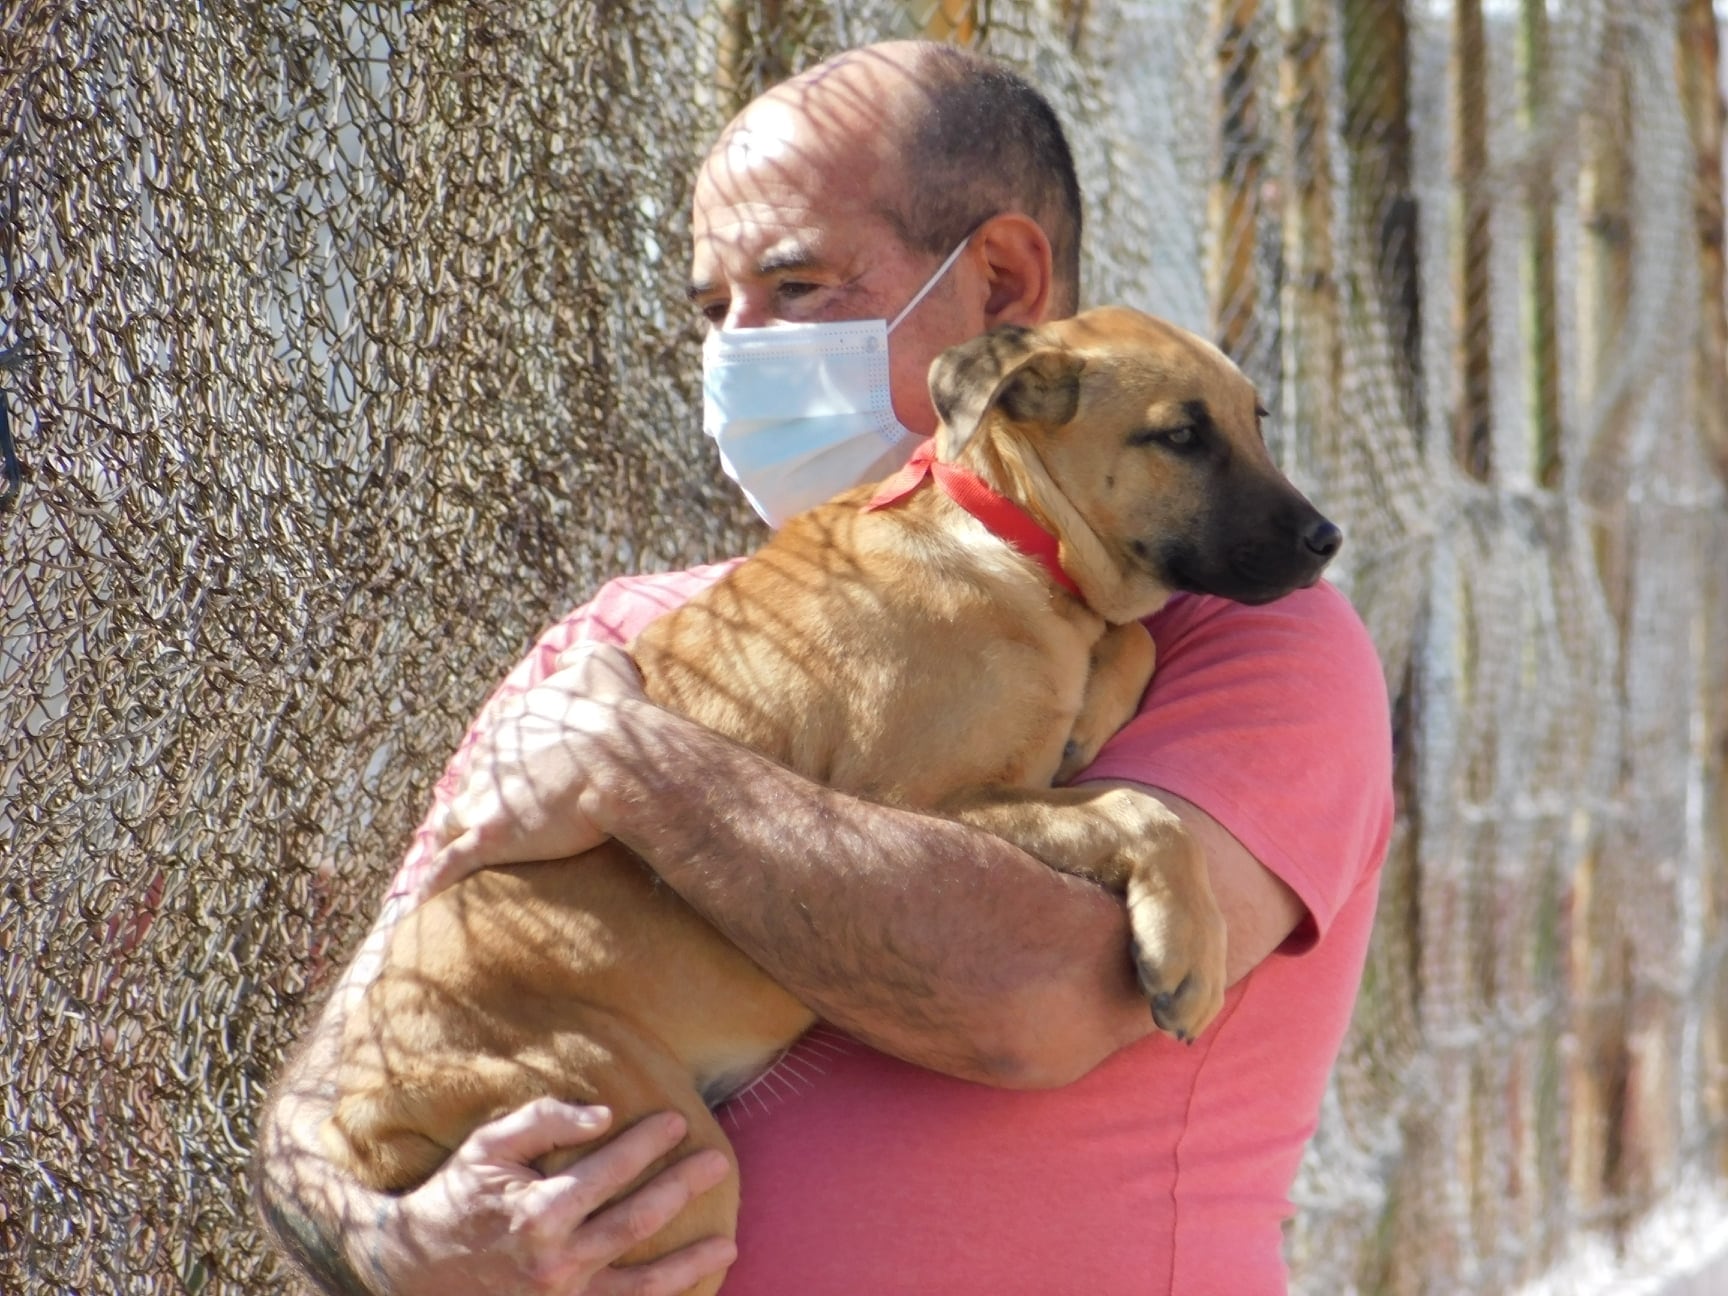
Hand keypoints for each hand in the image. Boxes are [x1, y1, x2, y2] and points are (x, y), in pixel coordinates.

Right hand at [371, 1099, 735, 1295]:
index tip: (676, 1121)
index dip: (647, 1143)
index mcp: (539, 1213)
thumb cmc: (456, 1196)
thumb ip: (545, 1121)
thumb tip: (605, 1114)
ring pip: (641, 1282)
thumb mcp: (489, 1146)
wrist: (411, 1269)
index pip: (611, 1170)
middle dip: (682, 1188)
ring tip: (728, 1240)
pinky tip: (690, 1288)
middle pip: (638, 1221)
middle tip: (718, 1162)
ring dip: (689, 1261)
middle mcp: (557, 1260)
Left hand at [426, 643, 646, 891]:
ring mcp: (485, 797)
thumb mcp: (601, 663)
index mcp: (515, 720)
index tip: (522, 777)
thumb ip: (578, 657)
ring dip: (456, 834)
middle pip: (475, 780)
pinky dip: (435, 883)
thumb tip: (565, 658)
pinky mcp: (489, 837)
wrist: (622, 760)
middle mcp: (490, 755)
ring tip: (456, 854)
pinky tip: (423, 903)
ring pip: (453, 819)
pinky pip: (449, 867)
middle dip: (482, 797)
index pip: (501, 742)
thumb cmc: (617, 715)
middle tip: (496, 817)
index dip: (511, 763)